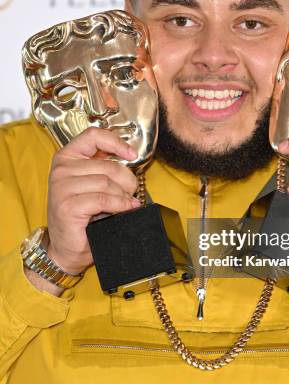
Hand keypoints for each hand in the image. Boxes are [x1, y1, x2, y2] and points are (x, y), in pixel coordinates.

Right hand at [47, 127, 139, 275]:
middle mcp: (61, 169)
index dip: (117, 143)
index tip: (132, 155)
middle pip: (108, 165)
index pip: (93, 135)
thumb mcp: (93, 184)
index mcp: (67, 157)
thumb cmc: (84, 216)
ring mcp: (61, 187)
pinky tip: (125, 209)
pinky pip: (104, 199)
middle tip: (131, 193)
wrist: (68, 248)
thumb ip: (104, 167)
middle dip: (127, 180)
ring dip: (123, 195)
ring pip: (107, 182)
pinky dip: (120, 205)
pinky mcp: (67, 205)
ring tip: (125, 204)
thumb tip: (130, 158)